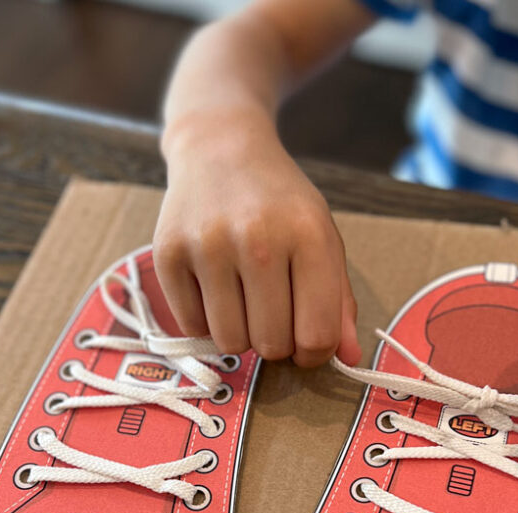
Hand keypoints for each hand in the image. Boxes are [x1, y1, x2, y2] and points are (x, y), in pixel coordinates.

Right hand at [154, 111, 360, 367]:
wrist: (219, 147)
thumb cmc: (279, 204)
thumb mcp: (321, 239)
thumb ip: (338, 302)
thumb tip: (350, 360)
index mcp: (308, 235)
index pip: (316, 335)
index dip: (313, 354)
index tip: (306, 345)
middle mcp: (257, 238)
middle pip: (271, 344)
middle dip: (275, 342)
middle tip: (272, 314)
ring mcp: (207, 245)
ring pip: (230, 342)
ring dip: (240, 334)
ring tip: (243, 300)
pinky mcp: (168, 253)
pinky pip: (191, 327)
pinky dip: (205, 321)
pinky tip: (214, 289)